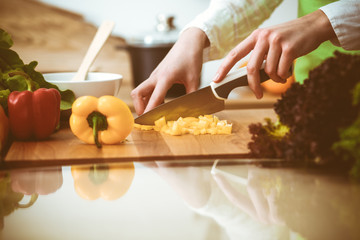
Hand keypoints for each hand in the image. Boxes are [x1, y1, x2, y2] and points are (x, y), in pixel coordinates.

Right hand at [131, 28, 208, 115]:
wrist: (188, 42)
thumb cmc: (191, 58)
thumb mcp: (194, 79)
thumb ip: (192, 95)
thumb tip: (191, 109)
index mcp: (165, 77)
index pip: (154, 96)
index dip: (150, 109)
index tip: (147, 120)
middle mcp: (156, 76)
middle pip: (137, 93)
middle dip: (138, 106)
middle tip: (146, 117)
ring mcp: (154, 75)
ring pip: (141, 91)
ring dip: (143, 102)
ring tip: (155, 112)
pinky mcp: (156, 75)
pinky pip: (147, 88)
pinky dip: (149, 97)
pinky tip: (160, 103)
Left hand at [213, 10, 337, 98]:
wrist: (313, 26)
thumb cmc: (289, 37)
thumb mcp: (270, 40)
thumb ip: (259, 53)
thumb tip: (249, 75)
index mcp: (256, 36)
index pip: (235, 54)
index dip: (224, 68)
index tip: (216, 79)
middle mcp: (264, 37)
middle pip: (251, 68)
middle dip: (253, 85)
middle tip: (257, 94)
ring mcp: (276, 41)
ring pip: (269, 71)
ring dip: (275, 79)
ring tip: (281, 76)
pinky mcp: (290, 48)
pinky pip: (281, 71)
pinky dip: (284, 77)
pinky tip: (287, 73)